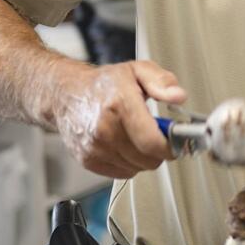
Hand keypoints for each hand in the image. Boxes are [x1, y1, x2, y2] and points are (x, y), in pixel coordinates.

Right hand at [54, 60, 183, 177]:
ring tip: (139, 137)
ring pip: (137, 168)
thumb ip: (162, 81)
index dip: (171, 146)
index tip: (177, 141)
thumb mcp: (137, 70)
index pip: (152, 142)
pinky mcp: (88, 160)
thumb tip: (179, 96)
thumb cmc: (102, 84)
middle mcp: (105, 129)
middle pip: (147, 159)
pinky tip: (126, 145)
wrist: (66, 94)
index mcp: (119, 105)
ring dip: (144, 158)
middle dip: (160, 151)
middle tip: (159, 136)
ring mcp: (94, 147)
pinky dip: (129, 163)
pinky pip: (122, 173)